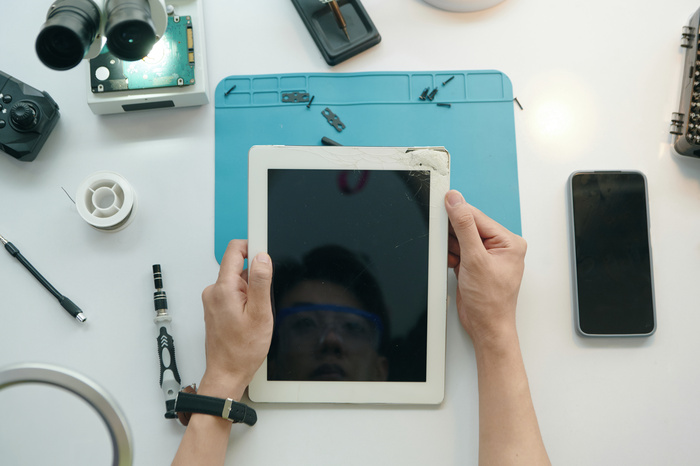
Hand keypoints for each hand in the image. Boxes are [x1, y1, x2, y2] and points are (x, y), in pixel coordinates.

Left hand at [199, 240, 272, 399]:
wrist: (227, 373)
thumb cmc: (241, 350)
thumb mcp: (260, 314)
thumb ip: (261, 282)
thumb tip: (262, 257)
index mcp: (223, 289)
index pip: (234, 250)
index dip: (253, 247)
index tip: (265, 254)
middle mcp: (214, 292)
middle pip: (238, 266)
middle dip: (255, 276)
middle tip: (264, 298)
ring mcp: (213, 300)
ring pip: (237, 281)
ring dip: (251, 291)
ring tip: (256, 313)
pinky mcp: (216, 308)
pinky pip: (233, 293)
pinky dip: (245, 300)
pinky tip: (250, 317)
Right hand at [444, 190, 526, 348]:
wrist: (485, 327)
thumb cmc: (491, 302)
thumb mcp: (475, 259)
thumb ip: (464, 227)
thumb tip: (456, 203)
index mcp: (509, 241)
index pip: (478, 217)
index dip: (458, 213)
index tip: (441, 207)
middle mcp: (500, 247)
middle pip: (468, 226)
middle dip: (454, 236)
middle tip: (452, 247)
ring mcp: (487, 256)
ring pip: (460, 238)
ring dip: (452, 248)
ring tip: (457, 262)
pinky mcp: (475, 264)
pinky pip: (458, 250)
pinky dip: (452, 256)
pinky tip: (454, 266)